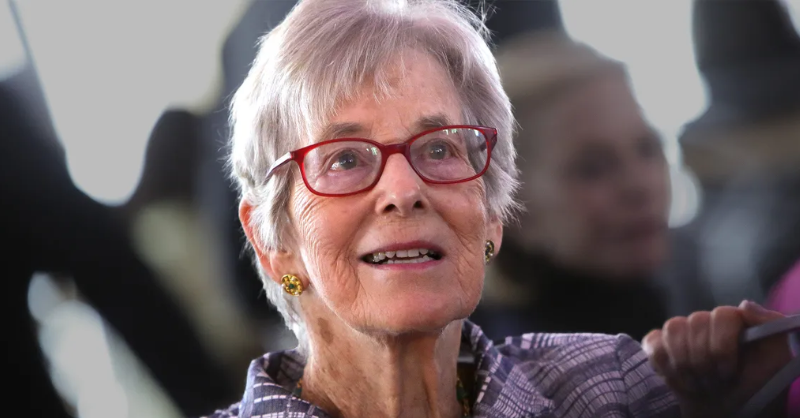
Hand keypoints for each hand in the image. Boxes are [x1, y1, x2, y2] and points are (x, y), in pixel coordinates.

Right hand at [642, 300, 792, 417]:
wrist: (729, 414)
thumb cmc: (754, 390)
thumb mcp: (775, 359)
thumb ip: (771, 326)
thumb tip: (745, 305)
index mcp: (734, 321)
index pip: (722, 314)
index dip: (721, 345)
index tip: (727, 371)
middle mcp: (705, 323)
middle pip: (694, 321)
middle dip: (702, 360)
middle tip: (713, 382)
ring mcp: (680, 334)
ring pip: (672, 328)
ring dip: (683, 363)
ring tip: (696, 383)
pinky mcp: (659, 347)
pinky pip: (652, 341)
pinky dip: (661, 362)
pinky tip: (674, 378)